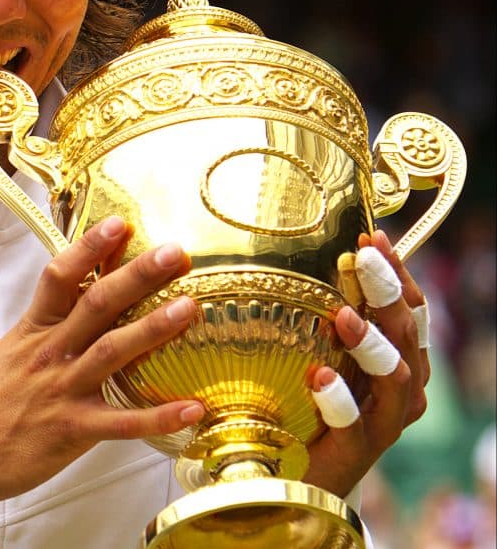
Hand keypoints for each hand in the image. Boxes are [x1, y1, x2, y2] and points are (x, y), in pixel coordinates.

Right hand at [0, 216, 204, 502]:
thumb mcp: (9, 349)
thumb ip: (42, 324)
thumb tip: (70, 296)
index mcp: (34, 330)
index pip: (59, 277)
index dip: (88, 248)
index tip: (118, 224)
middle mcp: (51, 353)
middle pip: (97, 304)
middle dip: (137, 275)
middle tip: (174, 254)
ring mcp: (64, 389)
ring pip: (113, 351)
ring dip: (153, 328)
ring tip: (189, 308)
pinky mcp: (75, 429)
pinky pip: (124, 422)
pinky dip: (159, 416)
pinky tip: (193, 408)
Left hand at [305, 229, 428, 496]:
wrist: (301, 476)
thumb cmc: (313, 405)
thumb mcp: (322, 351)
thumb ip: (326, 315)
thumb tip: (312, 255)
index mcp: (401, 359)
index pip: (411, 307)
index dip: (397, 271)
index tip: (372, 236)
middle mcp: (403, 388)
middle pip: (406, 333)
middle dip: (387, 292)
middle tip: (364, 257)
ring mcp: (384, 421)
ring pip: (395, 376)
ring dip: (370, 342)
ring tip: (342, 315)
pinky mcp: (358, 450)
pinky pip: (354, 423)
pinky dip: (338, 398)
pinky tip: (317, 376)